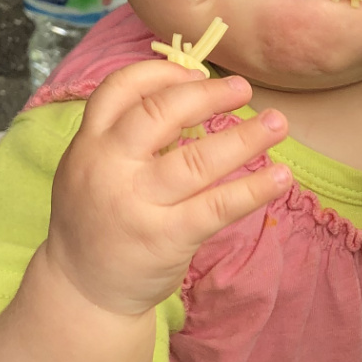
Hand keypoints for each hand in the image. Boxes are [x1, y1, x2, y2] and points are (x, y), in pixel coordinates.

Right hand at [44, 60, 290, 319]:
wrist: (82, 288)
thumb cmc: (98, 218)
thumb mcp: (93, 167)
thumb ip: (126, 134)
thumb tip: (191, 93)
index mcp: (89, 143)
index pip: (119, 89)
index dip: (162, 73)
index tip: (196, 72)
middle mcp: (108, 168)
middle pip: (160, 114)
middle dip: (207, 96)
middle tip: (244, 90)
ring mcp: (136, 204)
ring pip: (196, 160)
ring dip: (244, 138)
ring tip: (277, 123)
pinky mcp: (164, 238)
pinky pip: (216, 207)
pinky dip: (252, 190)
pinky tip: (280, 177)